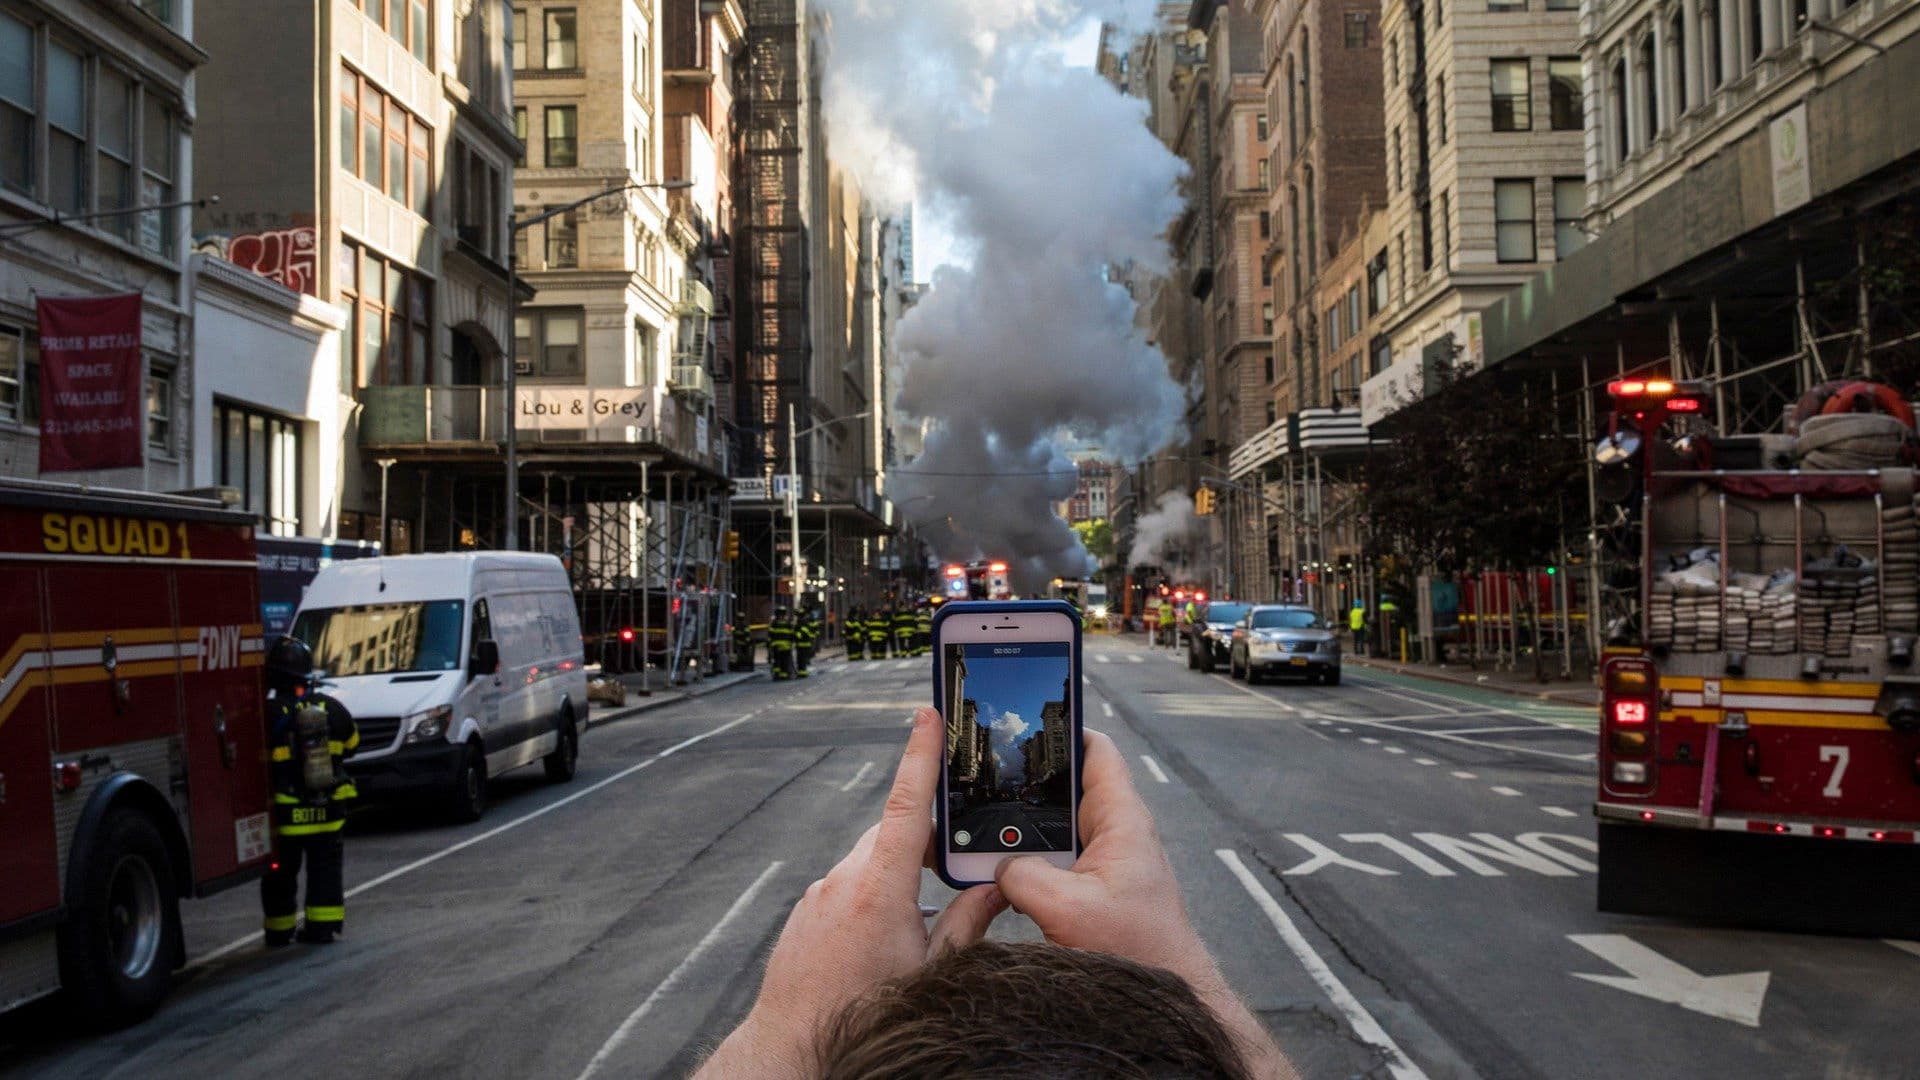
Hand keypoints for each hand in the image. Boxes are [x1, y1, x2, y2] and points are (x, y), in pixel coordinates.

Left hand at [696, 707, 1006, 1076]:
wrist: (792, 1047)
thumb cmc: (866, 1014)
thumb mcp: (933, 972)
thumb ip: (968, 923)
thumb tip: (997, 888)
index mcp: (881, 888)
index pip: (908, 805)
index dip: (920, 755)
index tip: (926, 714)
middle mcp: (844, 880)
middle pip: (892, 836)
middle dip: (922, 845)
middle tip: (950, 872)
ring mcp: (819, 894)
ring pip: (869, 863)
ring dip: (895, 880)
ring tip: (909, 932)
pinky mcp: (805, 912)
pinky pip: (844, 888)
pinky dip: (868, 900)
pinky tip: (876, 945)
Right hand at [992, 729, 1207, 977]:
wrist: (1164, 998)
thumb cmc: (1138, 952)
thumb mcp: (1069, 909)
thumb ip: (1025, 877)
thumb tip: (998, 867)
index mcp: (1121, 820)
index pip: (1096, 751)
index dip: (1064, 728)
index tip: (1024, 718)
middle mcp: (1114, 834)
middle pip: (1065, 788)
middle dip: (1027, 783)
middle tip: (984, 773)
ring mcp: (1103, 864)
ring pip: (1054, 830)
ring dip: (1022, 832)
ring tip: (978, 827)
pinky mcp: (1092, 891)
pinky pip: (1053, 864)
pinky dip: (1026, 864)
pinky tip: (996, 875)